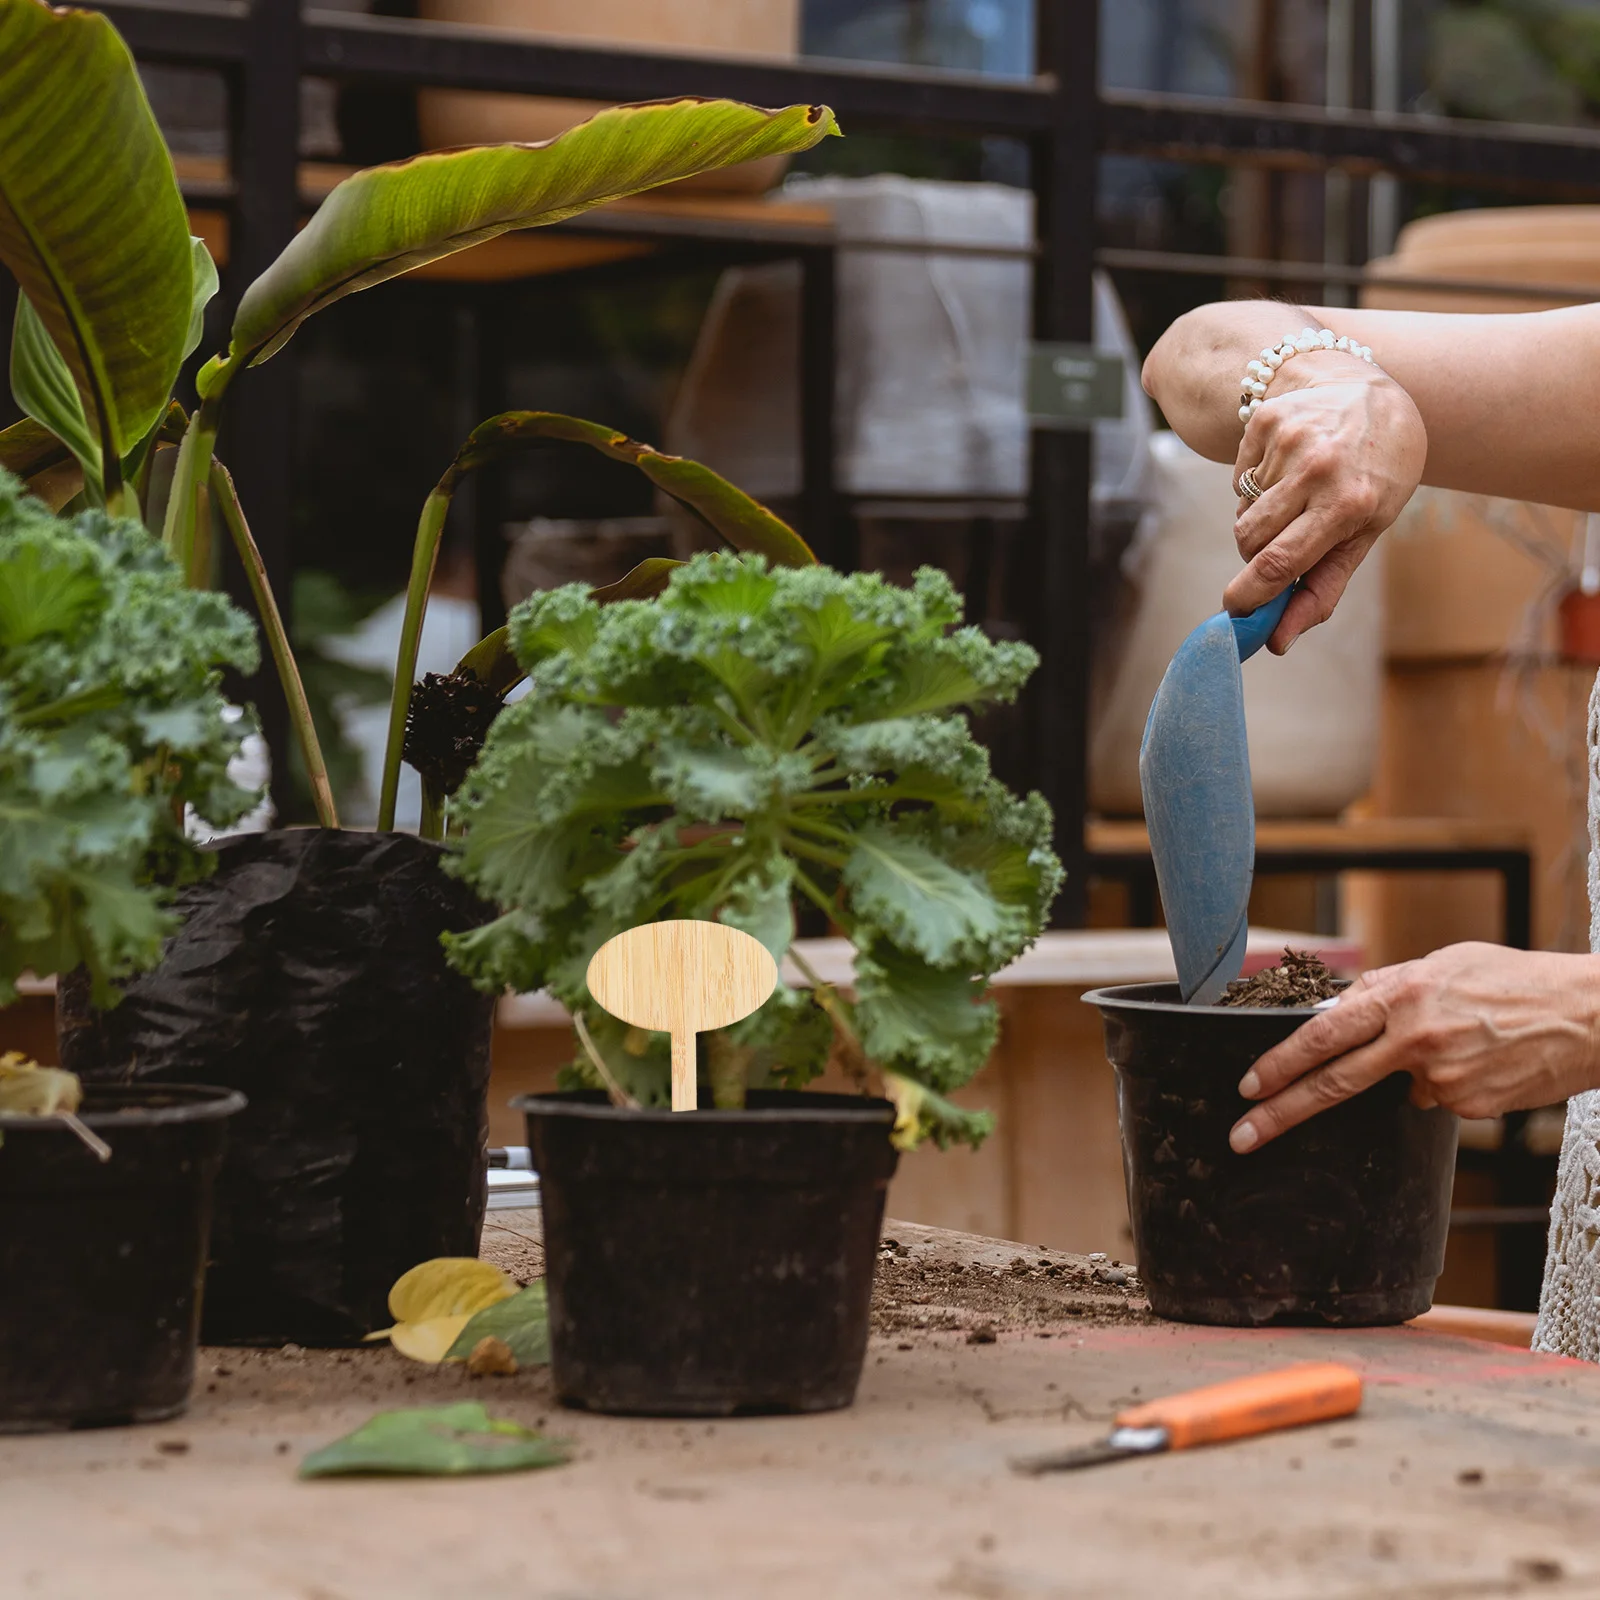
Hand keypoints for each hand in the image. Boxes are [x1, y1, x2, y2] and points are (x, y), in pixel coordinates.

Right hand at [1225, 360, 1426, 653]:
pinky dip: (1255, 487)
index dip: (1248, 595)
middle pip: (1250, 540)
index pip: (1279, 562)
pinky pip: (1239, 480)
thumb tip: (1276, 640)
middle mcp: (1318, 469)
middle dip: (1257, 555)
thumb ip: (1321, 590)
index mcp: (1349, 504)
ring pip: (1242, 512)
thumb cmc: (1377, 474)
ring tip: (1296, 498)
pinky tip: (1287, 468)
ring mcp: (1289, 440)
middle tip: (1285, 542)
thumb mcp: (1366, 533)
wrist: (1375, 395)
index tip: (1233, 612)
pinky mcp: (1266, 422)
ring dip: (1259, 520)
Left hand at [1229, 943, 1599, 1152]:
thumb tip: (1340, 1015)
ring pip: (1398, 1088)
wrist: (1589, 1015)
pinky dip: (1449, 1083)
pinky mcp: (1468, 1106)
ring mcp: (1442, 1077)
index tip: (1248, 1086)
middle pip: (1333, 1082)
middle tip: (1242, 1135)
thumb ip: (1387, 991)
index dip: (1279, 1062)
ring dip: (1414, 1071)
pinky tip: (1485, 1060)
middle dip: (1280, 1112)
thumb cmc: (1514, 981)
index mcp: (1401, 995)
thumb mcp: (1442, 965)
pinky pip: (1439, 1099)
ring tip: (1467, 1042)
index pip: (1322, 1034)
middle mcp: (1414, 1037)